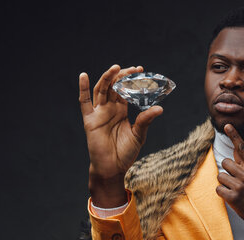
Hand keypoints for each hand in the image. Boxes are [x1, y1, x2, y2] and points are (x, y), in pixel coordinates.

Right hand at [79, 65, 162, 206]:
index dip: (131, 80)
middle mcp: (109, 109)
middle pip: (114, 87)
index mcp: (120, 110)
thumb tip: (159, 108)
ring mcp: (98, 113)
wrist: (113, 168)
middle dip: (123, 76)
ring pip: (101, 90)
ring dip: (107, 78)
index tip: (141, 70)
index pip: (125, 90)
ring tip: (116, 68)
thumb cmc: (125, 153)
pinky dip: (83, 89)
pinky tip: (84, 76)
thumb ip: (145, 120)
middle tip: (134, 69)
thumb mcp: (139, 134)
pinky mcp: (90, 120)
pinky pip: (84, 103)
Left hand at [215, 124, 243, 239]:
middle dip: (227, 171)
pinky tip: (233, 198)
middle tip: (236, 181)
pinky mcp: (233, 198)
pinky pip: (219, 189)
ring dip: (225, 183)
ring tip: (236, 190)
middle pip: (225, 162)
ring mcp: (240, 186)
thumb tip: (235, 150)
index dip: (234, 136)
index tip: (227, 126)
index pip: (242, 149)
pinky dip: (223, 194)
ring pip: (220, 176)